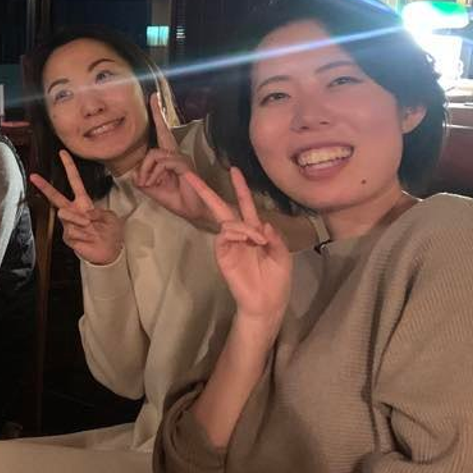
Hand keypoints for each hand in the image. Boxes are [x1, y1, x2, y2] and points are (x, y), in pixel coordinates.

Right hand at [28, 151, 123, 266]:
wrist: (109, 252)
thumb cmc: (110, 232)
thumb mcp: (110, 217)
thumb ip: (97, 212)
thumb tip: (84, 215)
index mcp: (84, 202)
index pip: (74, 181)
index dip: (69, 167)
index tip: (62, 153)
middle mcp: (74, 211)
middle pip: (56, 196)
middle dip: (44, 186)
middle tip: (33, 176)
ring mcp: (69, 225)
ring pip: (65, 215)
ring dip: (79, 220)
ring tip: (89, 227)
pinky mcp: (68, 237)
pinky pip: (72, 231)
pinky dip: (84, 235)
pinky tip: (88, 239)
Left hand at [135, 92, 213, 228]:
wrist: (194, 212)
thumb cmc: (177, 199)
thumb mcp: (153, 189)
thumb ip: (142, 179)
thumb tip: (133, 174)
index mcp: (169, 158)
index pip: (162, 135)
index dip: (157, 117)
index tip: (154, 99)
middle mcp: (176, 154)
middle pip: (163, 131)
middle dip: (157, 114)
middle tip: (153, 96)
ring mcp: (181, 159)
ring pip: (155, 153)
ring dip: (145, 170)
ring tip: (148, 183)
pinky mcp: (184, 165)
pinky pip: (163, 162)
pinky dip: (153, 174)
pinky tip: (154, 183)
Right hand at [184, 167, 291, 331]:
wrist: (268, 303)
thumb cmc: (277, 280)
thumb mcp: (283, 255)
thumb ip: (275, 237)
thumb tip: (262, 223)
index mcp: (255, 231)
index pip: (244, 204)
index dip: (240, 188)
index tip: (234, 170)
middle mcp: (239, 234)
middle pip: (220, 207)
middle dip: (206, 191)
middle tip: (189, 174)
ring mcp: (229, 244)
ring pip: (228, 221)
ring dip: (243, 225)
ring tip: (258, 240)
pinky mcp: (223, 254)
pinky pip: (225, 235)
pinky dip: (237, 232)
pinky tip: (248, 239)